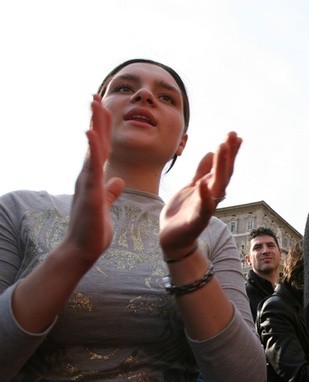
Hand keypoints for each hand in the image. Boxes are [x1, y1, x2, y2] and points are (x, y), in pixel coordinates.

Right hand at [65, 95, 124, 266]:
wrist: (83, 250)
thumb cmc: (93, 229)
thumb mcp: (105, 205)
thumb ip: (110, 191)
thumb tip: (117, 180)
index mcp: (94, 177)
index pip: (100, 147)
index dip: (102, 128)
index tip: (103, 108)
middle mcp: (88, 176)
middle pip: (95, 142)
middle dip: (96, 119)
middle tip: (95, 95)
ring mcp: (88, 182)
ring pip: (92, 149)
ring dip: (94, 126)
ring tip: (94, 104)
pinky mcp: (90, 192)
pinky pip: (91, 167)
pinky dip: (92, 150)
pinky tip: (91, 133)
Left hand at [159, 132, 241, 257]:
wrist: (172, 237)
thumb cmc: (182, 212)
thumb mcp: (190, 186)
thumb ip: (201, 171)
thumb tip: (211, 152)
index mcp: (210, 187)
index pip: (223, 167)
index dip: (229, 152)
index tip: (235, 135)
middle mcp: (212, 196)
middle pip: (224, 173)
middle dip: (228, 154)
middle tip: (232, 136)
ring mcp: (205, 208)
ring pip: (217, 186)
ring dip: (220, 167)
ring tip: (221, 148)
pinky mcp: (196, 221)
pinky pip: (202, 208)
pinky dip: (204, 197)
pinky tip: (203, 184)